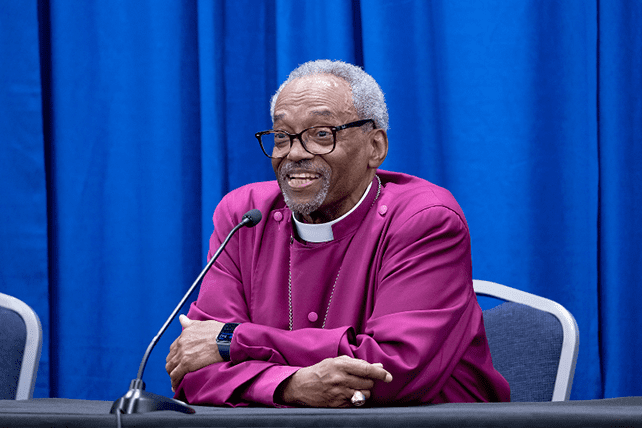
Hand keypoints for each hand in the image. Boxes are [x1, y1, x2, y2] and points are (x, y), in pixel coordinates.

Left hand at [165, 315, 224, 390]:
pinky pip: (175, 376)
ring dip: (172, 374)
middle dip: (173, 365)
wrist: (226, 340)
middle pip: (170, 358)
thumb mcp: (202, 324)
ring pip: (170, 367)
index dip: (176, 355)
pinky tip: (176, 386)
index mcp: (184, 334)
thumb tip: (181, 318)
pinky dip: (174, 382)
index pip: (174, 347)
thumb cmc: (219, 332)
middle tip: (177, 371)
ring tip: (176, 380)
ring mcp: (182, 354)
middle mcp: (181, 343)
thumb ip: (190, 323)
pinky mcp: (186, 364)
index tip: (179, 360)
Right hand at [278, 355, 392, 406]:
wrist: (301, 385)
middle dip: (370, 382)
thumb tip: (378, 366)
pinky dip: (357, 399)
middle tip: (363, 379)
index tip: (388, 376)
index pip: (366, 369)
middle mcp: (340, 379)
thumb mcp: (337, 361)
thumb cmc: (321, 371)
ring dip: (364, 391)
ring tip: (356, 387)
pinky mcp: (337, 404)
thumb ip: (357, 363)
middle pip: (368, 383)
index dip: (380, 373)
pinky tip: (349, 394)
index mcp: (341, 365)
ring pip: (364, 394)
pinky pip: (356, 404)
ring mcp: (339, 393)